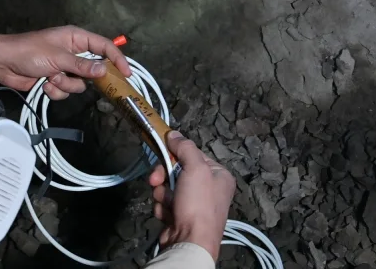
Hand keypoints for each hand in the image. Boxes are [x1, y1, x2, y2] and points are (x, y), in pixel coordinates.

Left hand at [0, 26, 131, 99]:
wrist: (4, 64)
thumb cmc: (30, 52)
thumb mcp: (58, 57)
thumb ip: (82, 66)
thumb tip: (104, 71)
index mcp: (76, 38)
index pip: (104, 47)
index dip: (117, 59)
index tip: (126, 74)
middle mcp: (73, 52)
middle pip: (93, 68)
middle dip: (85, 77)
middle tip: (83, 81)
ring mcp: (64, 68)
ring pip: (79, 83)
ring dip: (66, 84)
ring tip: (51, 78)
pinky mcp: (55, 80)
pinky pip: (65, 90)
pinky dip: (55, 90)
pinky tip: (43, 84)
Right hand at [148, 131, 234, 260]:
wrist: (190, 242)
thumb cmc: (198, 203)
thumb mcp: (195, 168)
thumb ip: (185, 147)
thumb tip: (173, 133)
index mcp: (219, 175)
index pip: (194, 155)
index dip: (177, 154)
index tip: (163, 150)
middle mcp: (209, 189)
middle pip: (178, 171)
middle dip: (164, 175)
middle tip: (156, 180)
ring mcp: (195, 205)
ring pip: (168, 187)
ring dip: (163, 194)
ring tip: (167, 203)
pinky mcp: (180, 217)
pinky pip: (166, 203)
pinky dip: (163, 208)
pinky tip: (168, 215)